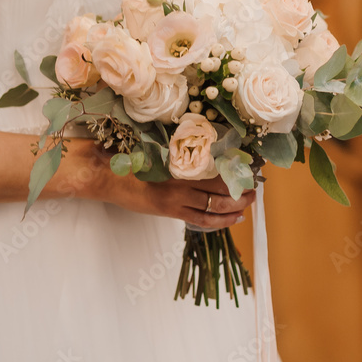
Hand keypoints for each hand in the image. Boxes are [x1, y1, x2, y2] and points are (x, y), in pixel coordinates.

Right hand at [61, 139, 256, 229]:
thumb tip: (204, 141)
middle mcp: (180, 179)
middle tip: (257, 184)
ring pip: (216, 205)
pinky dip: (221, 220)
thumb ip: (179, 146)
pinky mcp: (170, 211)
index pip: (217, 164)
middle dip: (241, 186)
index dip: (236, 165)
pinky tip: (234, 218)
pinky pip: (202, 219)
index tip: (252, 162)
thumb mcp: (156, 144)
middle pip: (221, 185)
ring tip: (249, 201)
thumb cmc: (127, 155)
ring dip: (236, 204)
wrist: (105, 175)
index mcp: (179, 159)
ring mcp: (176, 198)